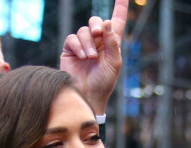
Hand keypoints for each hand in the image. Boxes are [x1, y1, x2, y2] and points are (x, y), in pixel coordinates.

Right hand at [60, 0, 127, 114]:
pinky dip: (78, 46)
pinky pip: (72, 38)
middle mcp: (98, 42)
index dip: (120, 7)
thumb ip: (112, 43)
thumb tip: (107, 22)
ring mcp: (84, 45)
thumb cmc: (104, 83)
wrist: (88, 95)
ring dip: (88, 43)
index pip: (117, 22)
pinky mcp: (71, 50)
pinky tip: (82, 57)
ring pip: (84, 31)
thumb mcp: (114, 63)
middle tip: (98, 33)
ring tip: (90, 58)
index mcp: (112, 44)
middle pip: (96, 22)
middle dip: (96, 25)